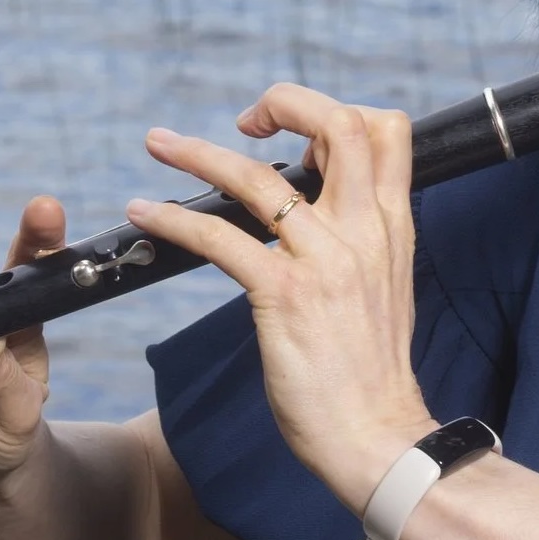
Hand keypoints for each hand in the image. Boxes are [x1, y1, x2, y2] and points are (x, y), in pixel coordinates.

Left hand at [126, 84, 435, 512]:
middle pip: (338, 124)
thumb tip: (322, 208)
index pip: (385, 130)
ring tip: (158, 143)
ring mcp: (326, 260)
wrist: (379, 437)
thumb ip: (361, 239)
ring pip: (258, 175)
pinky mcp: (285, 295)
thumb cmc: (373, 372)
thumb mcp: (386, 286)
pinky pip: (218, 235)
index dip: (336, 115)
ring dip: (198, 151)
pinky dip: (172, 218)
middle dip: (285, 103)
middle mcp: (364, 230)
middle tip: (245, 120)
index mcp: (393, 225)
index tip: (296, 135)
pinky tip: (145, 215)